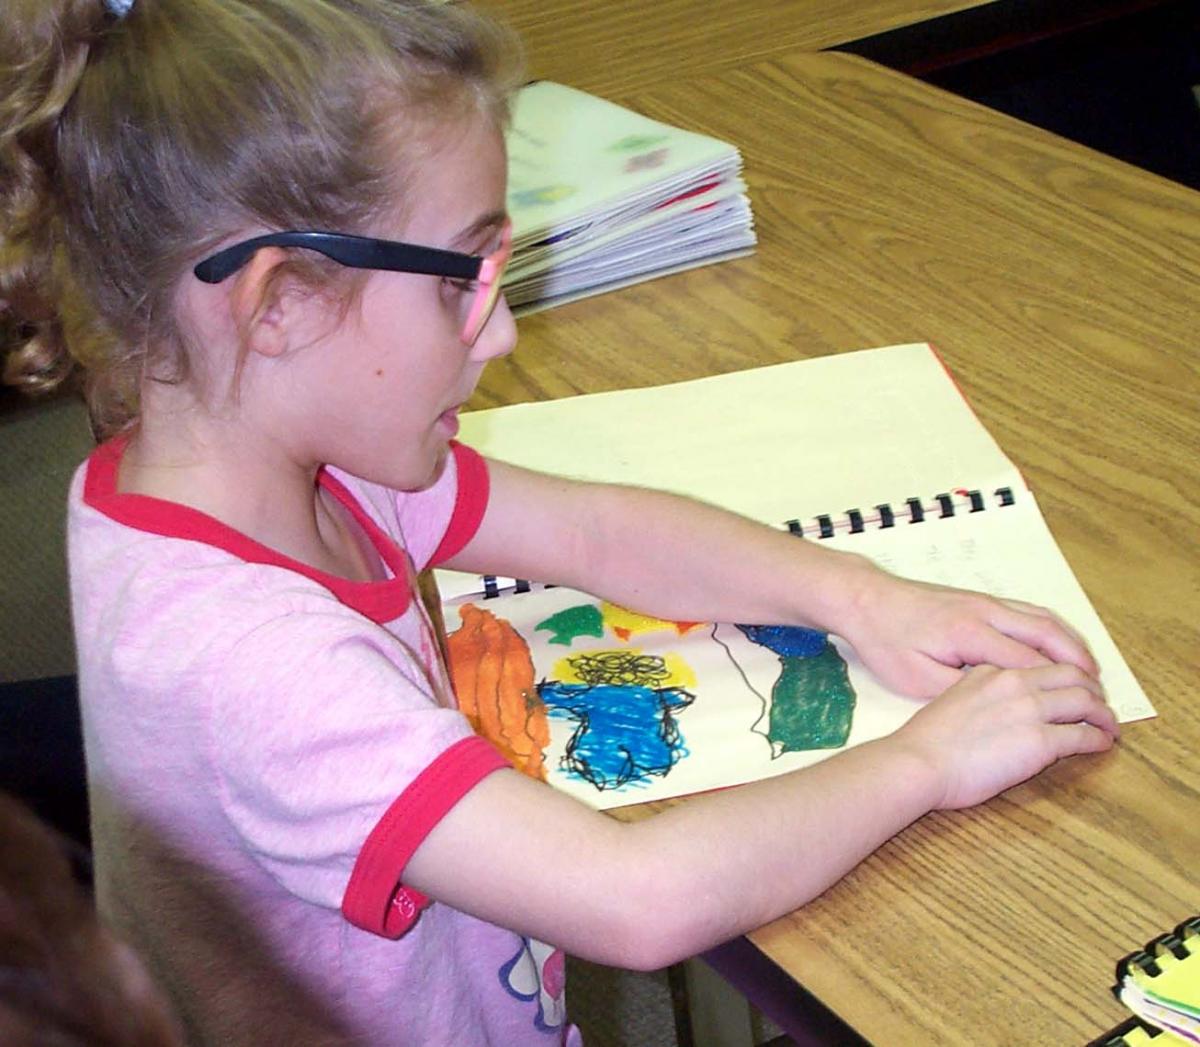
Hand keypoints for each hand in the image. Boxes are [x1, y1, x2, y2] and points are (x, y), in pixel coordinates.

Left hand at [833, 565, 1099, 698]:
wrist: (863, 599)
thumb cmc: (885, 642)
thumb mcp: (916, 679)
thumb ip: (961, 690)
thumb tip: (1001, 702)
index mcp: (970, 633)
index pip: (1029, 661)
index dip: (1060, 685)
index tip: (1082, 706)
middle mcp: (984, 611)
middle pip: (1046, 632)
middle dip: (1077, 660)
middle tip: (1099, 688)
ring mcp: (982, 601)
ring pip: (1040, 617)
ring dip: (1069, 641)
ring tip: (1090, 669)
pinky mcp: (976, 599)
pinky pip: (1026, 612)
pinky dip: (1050, 628)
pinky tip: (1057, 647)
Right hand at [893, 663, 1118, 809]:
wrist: (917, 761)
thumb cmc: (923, 741)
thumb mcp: (947, 699)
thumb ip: (974, 692)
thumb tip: (990, 705)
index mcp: (989, 671)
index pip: (1038, 663)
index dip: (1062, 673)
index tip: (1071, 685)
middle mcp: (1013, 683)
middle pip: (1070, 674)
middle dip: (1091, 687)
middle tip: (1097, 702)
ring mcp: (1028, 710)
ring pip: (1084, 700)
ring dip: (1102, 712)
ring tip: (1107, 724)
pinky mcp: (1040, 741)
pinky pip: (1083, 735)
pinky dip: (1099, 738)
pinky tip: (1102, 743)